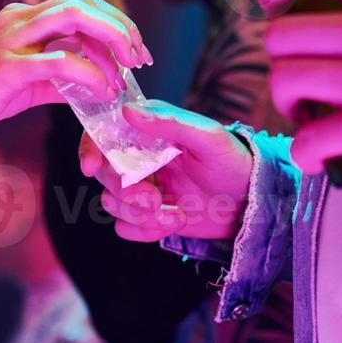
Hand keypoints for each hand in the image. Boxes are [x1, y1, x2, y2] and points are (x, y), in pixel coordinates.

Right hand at [0, 0, 149, 154]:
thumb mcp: (21, 86)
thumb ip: (57, 82)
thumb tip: (93, 88)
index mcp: (21, 18)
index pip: (80, 5)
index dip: (115, 23)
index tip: (136, 51)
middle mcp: (16, 20)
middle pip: (83, 3)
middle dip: (121, 26)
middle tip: (141, 57)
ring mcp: (8, 40)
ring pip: (74, 20)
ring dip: (111, 42)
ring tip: (129, 70)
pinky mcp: (3, 68)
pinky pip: (58, 62)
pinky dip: (89, 74)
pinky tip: (103, 92)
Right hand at [78, 99, 252, 241]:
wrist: (251, 201)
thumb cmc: (233, 160)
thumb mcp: (208, 137)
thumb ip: (170, 122)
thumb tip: (128, 111)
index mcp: (148, 133)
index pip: (104, 134)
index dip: (90, 149)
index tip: (91, 167)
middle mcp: (139, 160)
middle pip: (104, 174)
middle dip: (124, 192)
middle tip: (152, 200)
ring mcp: (142, 189)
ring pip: (111, 204)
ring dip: (140, 215)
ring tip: (175, 215)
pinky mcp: (148, 216)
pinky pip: (125, 228)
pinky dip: (146, 230)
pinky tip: (174, 222)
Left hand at [258, 0, 341, 173]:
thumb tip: (339, 9)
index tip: (273, 1)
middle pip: (282, 35)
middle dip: (284, 61)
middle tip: (303, 78)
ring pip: (286, 83)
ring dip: (291, 104)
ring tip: (310, 114)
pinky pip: (309, 140)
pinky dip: (306, 152)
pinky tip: (318, 154)